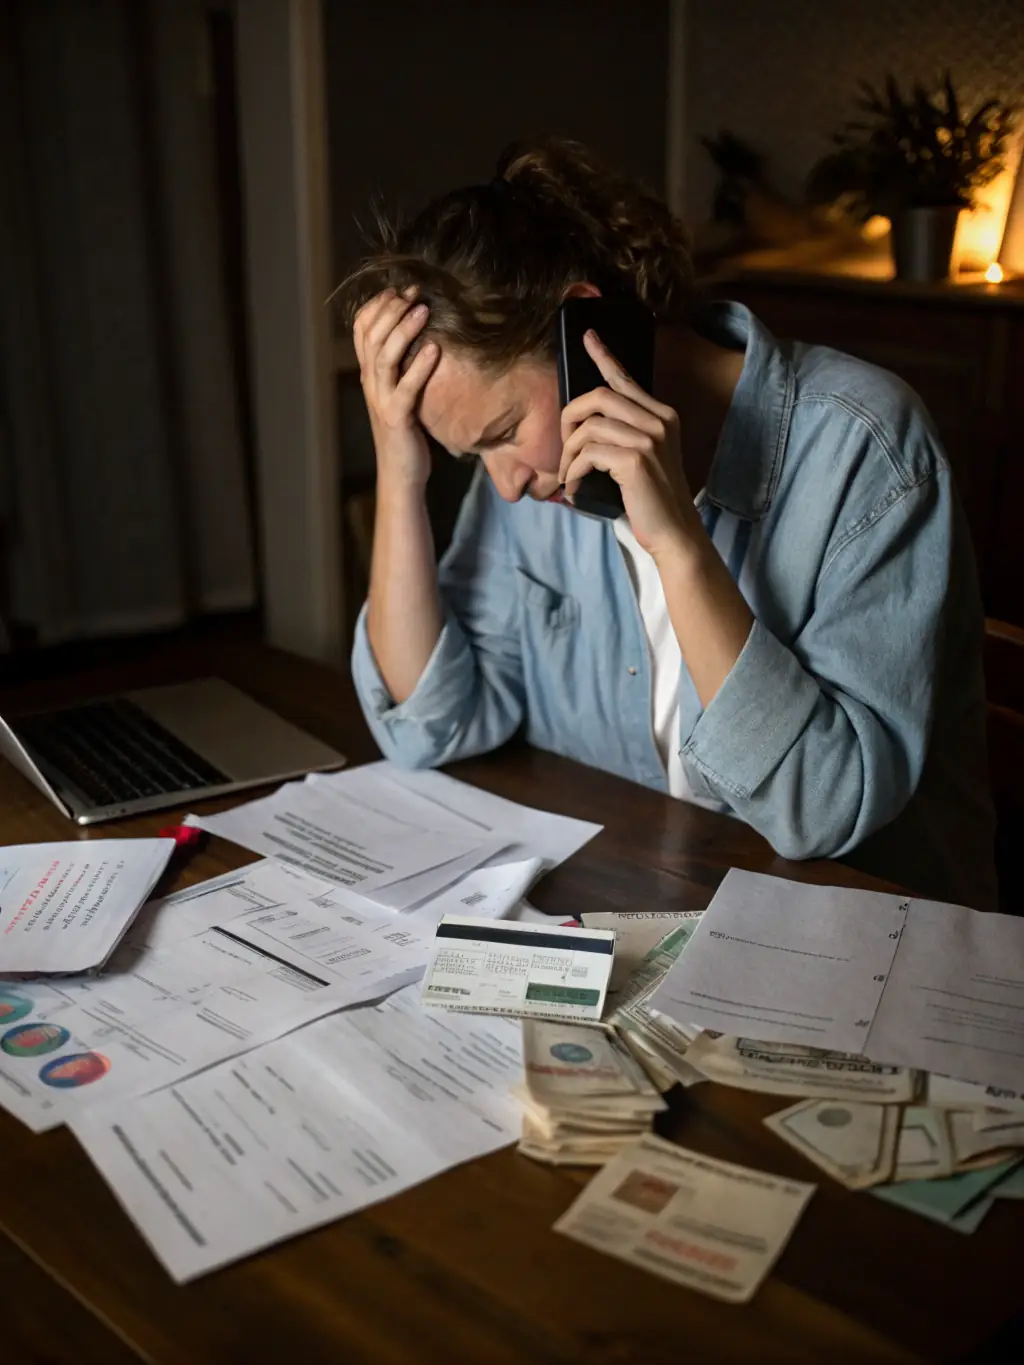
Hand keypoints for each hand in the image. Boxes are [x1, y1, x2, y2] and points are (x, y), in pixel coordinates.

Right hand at [353, 288, 439, 489]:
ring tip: (423, 309)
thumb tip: (419, 334)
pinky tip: (434, 350)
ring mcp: (381, 400)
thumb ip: (402, 366)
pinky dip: (419, 367)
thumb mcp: (400, 392)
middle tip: (414, 292)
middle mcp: (370, 384)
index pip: (361, 329)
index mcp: (369, 374)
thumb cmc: (406, 431)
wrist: (401, 473)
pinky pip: (406, 388)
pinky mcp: (397, 418)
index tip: (400, 288)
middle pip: (371, 336)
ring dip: (403, 329)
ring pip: (384, 357)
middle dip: (392, 309)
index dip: (378, 305)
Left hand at [558, 331, 699, 557]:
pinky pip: (588, 453)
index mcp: (662, 415)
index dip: (603, 357)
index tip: (587, 338)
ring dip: (568, 453)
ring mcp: (649, 439)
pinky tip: (575, 488)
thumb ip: (625, 433)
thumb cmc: (651, 498)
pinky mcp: (635, 460)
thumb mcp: (644, 457)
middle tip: (563, 447)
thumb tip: (585, 422)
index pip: (626, 379)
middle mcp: (659, 421)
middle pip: (598, 396)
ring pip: (589, 427)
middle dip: (569, 418)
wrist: (674, 531)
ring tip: (568, 474)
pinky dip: (573, 471)